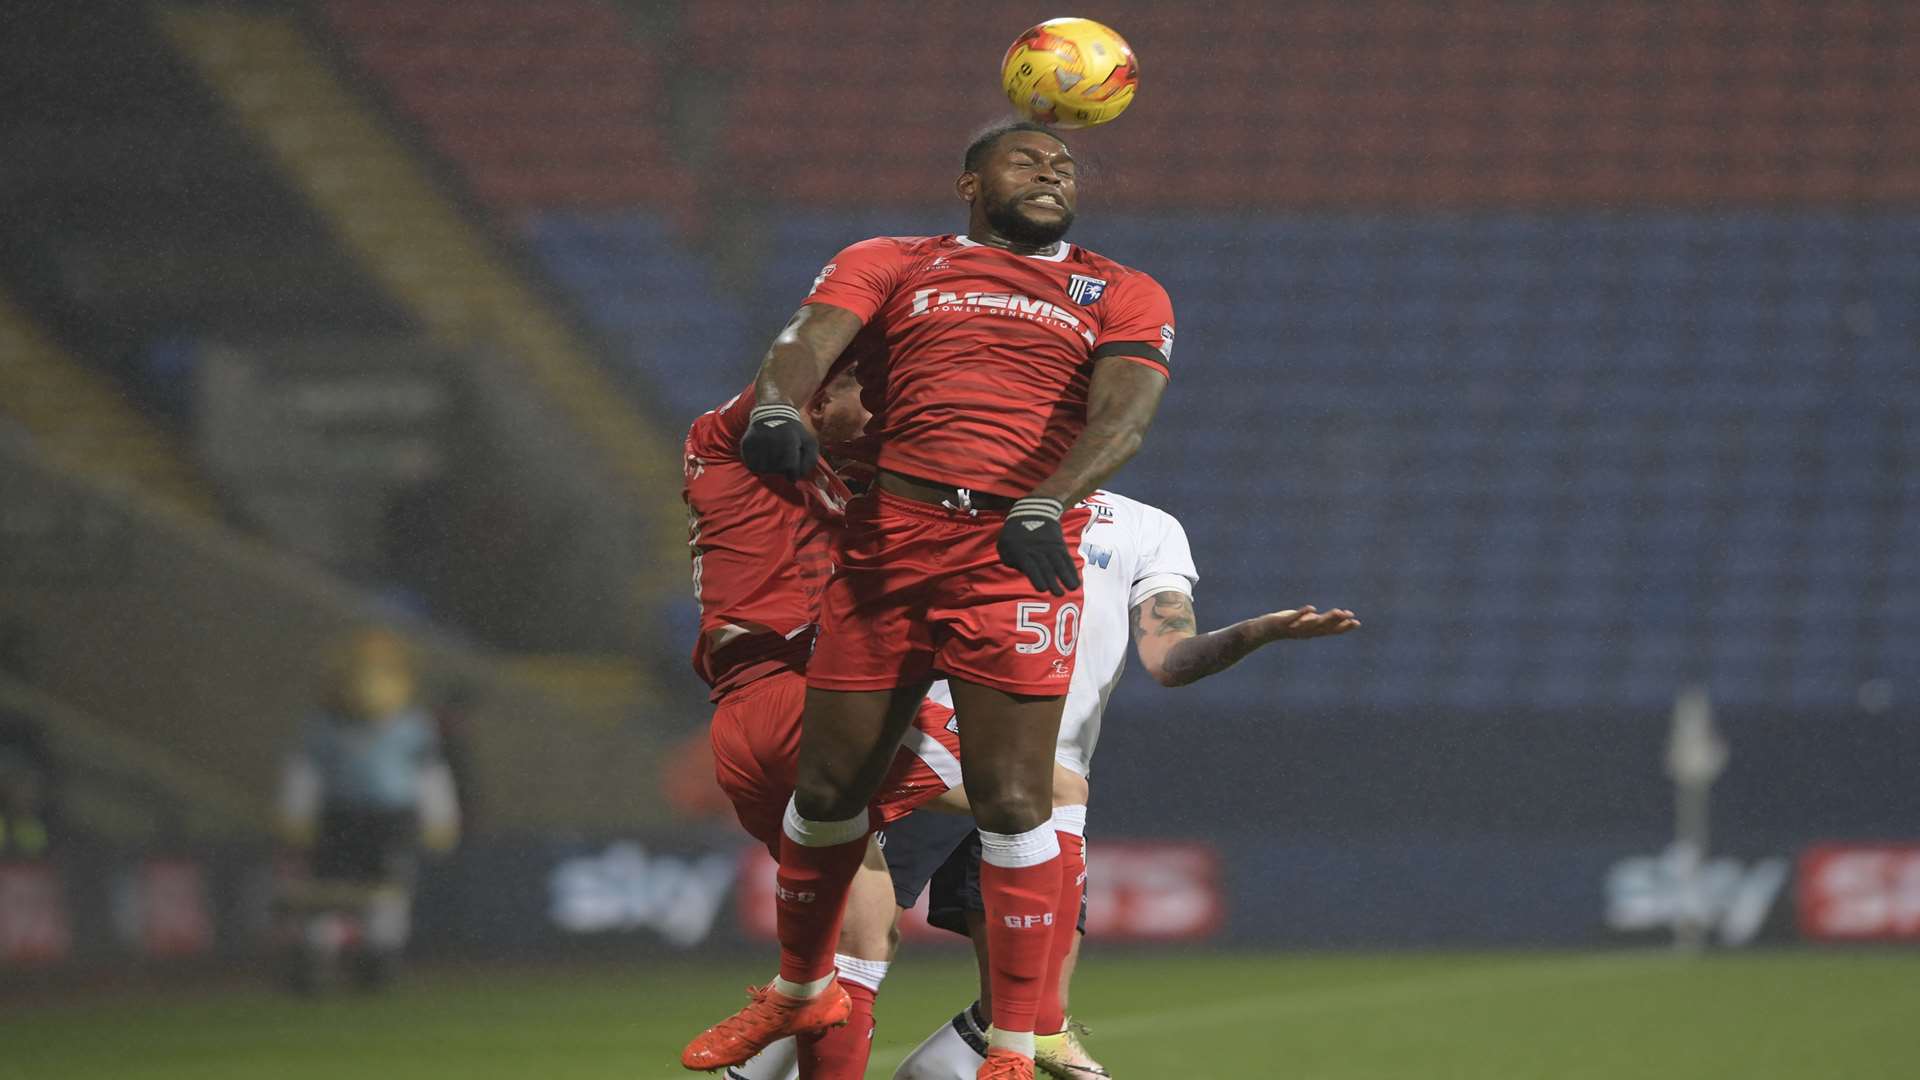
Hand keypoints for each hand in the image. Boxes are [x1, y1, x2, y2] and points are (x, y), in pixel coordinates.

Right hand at [739, 404, 818, 480]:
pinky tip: (762, 457)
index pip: (791, 468)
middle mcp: (772, 441)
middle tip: (782, 460)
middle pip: (776, 470)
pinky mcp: (747, 443)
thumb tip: (798, 478)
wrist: (772, 411)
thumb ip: (810, 461)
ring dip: (769, 468)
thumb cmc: (793, 431)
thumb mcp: (808, 442)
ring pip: (763, 470)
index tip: (792, 472)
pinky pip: (751, 465)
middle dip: (781, 469)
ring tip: (772, 458)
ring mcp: (758, 442)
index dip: (793, 474)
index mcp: (789, 441)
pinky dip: (757, 465)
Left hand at [996, 497, 1079, 595]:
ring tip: (1072, 588)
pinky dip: (1072, 569)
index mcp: (1021, 551)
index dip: (1037, 578)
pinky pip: (1066, 558)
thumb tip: (1022, 571)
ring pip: (1059, 563)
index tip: (1043, 589)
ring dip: (1066, 576)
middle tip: (1059, 595)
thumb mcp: (1003, 544)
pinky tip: (1076, 579)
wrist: (1032, 510)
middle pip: (1046, 567)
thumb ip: (1009, 560)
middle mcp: (1037, 549)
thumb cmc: (1014, 532)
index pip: (1031, 567)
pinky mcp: (1059, 544)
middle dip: (1053, 582)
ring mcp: (1049, 546)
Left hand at [1245, 606, 1360, 641]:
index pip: (1330, 630)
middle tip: (1350, 616)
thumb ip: (1315, 621)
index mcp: (1310, 632)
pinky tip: (1312, 608)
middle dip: (1337, 622)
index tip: (1357, 623)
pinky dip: (1303, 614)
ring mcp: (1294, 628)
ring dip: (1326, 618)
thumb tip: (1329, 616)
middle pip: (1324, 628)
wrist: (1261, 632)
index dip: (1343, 627)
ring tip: (1338, 611)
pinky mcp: (1282, 622)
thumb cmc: (1283, 625)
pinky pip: (1294, 618)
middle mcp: (1304, 632)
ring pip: (1312, 624)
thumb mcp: (1302, 623)